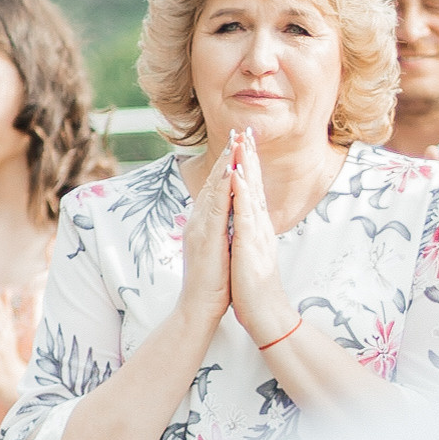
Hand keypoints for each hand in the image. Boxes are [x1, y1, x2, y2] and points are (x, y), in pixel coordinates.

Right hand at [178, 146, 232, 334]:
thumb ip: (221, 232)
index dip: (228, 166)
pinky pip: (216, 207)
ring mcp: (200, 227)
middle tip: (239, 131)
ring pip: (213, 188)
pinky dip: (223, 187)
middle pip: (214, 182)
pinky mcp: (206, 237)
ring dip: (225, 163)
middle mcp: (199, 221)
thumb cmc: (212, 284)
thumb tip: (229, 221)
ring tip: (236, 141)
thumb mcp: (219, 251)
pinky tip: (231, 171)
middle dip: (227, 156)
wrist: (198, 309)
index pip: (217, 189)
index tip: (240, 145)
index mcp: (205, 224)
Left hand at [228, 131, 297, 350]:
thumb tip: (244, 223)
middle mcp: (259, 225)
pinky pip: (245, 213)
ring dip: (247, 165)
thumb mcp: (250, 253)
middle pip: (255, 184)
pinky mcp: (251, 244)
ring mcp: (257, 233)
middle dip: (250, 156)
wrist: (265, 313)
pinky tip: (238, 175)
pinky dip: (242, 192)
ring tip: (243, 141)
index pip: (251, 190)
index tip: (244, 144)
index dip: (248, 166)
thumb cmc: (255, 287)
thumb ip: (248, 235)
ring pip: (252, 192)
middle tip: (247, 129)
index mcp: (256, 228)